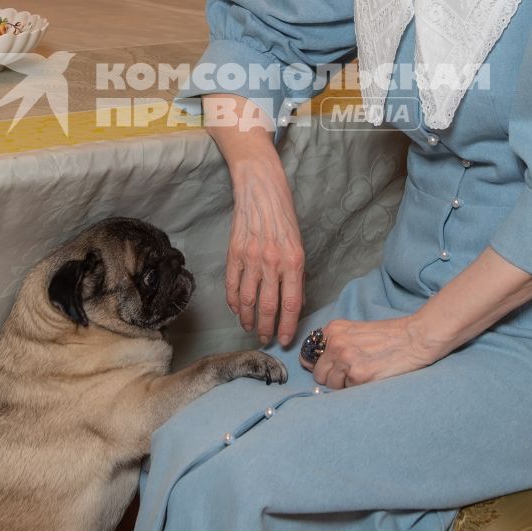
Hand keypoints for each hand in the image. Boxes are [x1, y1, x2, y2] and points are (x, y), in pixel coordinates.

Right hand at [227, 162, 304, 348]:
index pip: (291, 304)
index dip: (287, 326)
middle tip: (266, 339)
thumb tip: (294, 303)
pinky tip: (236, 310)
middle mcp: (272, 262)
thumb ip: (297, 275)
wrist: (261, 191)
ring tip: (250, 328)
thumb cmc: (284, 218)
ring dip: (248, 319)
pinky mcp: (234, 253)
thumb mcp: (299, 245)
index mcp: (293, 261)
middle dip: (267, 328)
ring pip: (247, 300)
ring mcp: (251, 259)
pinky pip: (232, 285)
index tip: (284, 339)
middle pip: (268, 306)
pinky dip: (232, 302)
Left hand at [302, 313, 441, 388]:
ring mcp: (346, 359)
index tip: (329, 369)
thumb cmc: (390, 336)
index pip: (308, 355)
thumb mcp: (356, 331)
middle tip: (351, 373)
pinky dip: (357, 388)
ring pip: (332, 385)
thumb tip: (314, 363)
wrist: (415, 338)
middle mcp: (335, 343)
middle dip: (332, 377)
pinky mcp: (359, 375)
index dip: (318, 365)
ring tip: (364, 372)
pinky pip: (348, 391)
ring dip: (345, 384)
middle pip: (318, 373)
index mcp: (333, 330)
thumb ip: (336, 343)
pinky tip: (371, 376)